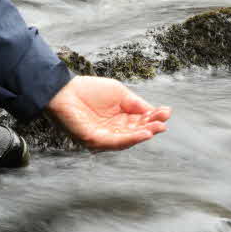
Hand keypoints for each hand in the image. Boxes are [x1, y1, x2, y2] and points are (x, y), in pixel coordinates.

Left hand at [46, 76, 170, 150]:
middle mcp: (114, 130)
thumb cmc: (89, 90)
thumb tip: (154, 111)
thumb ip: (136, 104)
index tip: (167, 112)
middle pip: (136, 132)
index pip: (141, 121)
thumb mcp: (120, 94)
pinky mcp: (94, 140)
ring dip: (143, 135)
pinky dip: (129, 139)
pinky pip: (114, 142)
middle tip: (163, 123)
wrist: (64, 89)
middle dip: (151, 128)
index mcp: (120, 119)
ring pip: (128, 140)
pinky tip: (142, 133)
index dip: (154, 117)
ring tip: (155, 129)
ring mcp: (104, 137)